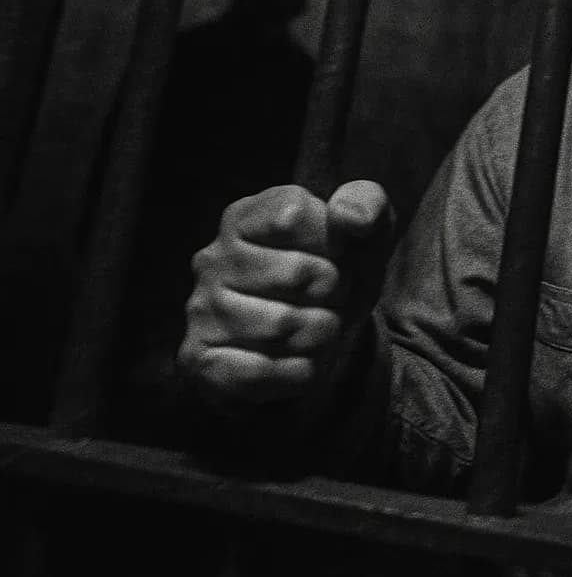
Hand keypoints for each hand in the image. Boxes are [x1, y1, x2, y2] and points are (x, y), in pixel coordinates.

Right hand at [178, 181, 392, 408]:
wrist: (322, 339)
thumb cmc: (338, 274)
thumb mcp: (365, 232)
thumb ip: (367, 205)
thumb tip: (348, 217)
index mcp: (245, 217)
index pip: (294, 217)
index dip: (334, 243)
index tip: (337, 256)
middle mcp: (212, 259)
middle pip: (297, 273)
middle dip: (335, 293)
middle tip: (332, 299)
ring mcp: (200, 310)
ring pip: (284, 325)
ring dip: (322, 333)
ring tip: (319, 329)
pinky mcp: (199, 359)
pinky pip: (261, 371)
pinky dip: (299, 372)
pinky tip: (302, 362)